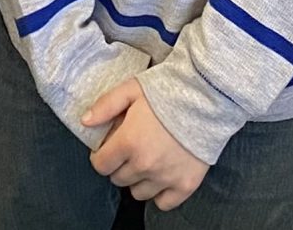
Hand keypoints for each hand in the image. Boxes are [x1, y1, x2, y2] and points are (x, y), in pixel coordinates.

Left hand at [83, 77, 205, 209]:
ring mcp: (166, 178)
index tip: (108, 148)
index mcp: (129, 142)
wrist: (208, 98)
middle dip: (119, 165)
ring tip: (146, 162)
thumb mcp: (132, 89)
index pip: (101, 165)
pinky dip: (159, 194)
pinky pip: (163, 203)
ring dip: (137, 180)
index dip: (101, 156)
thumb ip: (105, 106)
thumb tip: (85, 122)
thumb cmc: (167, 91)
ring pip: (138, 193)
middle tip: (129, 151)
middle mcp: (145, 165)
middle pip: (118, 179)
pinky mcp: (186, 185)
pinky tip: (161, 176)